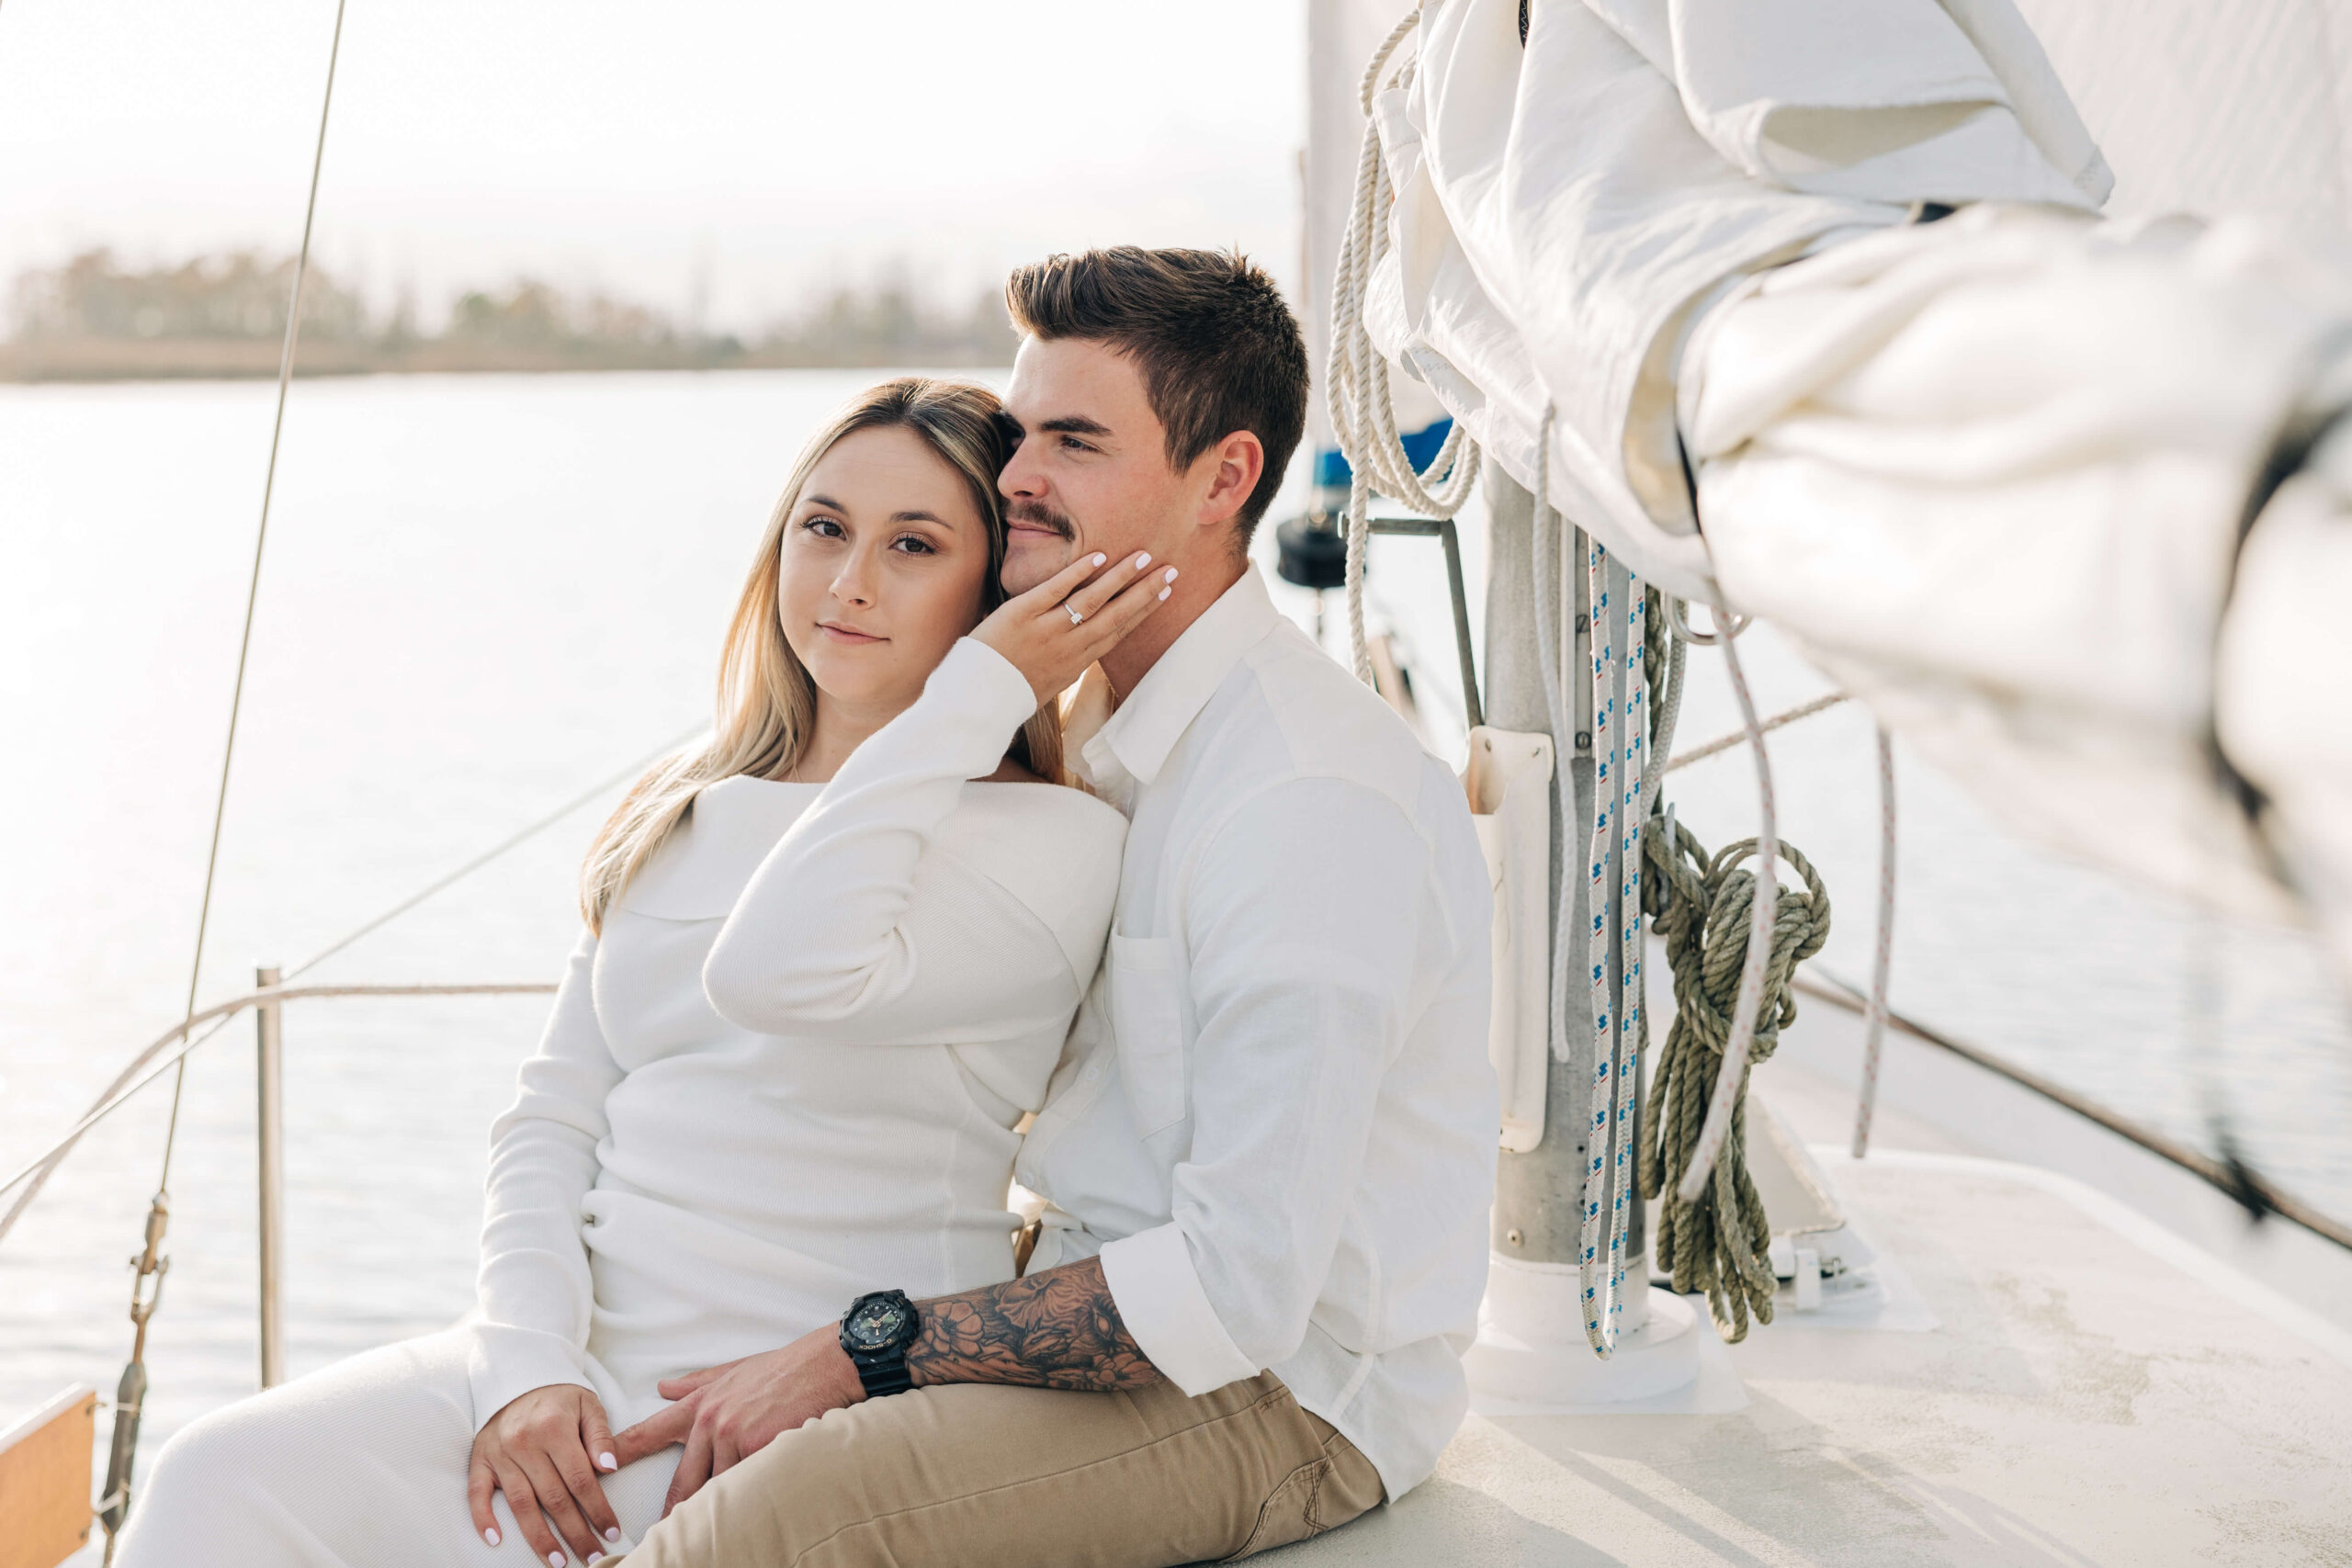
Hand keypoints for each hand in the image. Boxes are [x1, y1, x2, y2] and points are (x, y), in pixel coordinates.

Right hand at [468, 1383, 622, 1563]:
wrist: (517, 1376)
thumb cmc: (559, 1396)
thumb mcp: (588, 1405)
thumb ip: (600, 1437)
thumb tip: (610, 1469)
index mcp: (554, 1428)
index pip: (581, 1479)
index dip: (598, 1509)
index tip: (612, 1532)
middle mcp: (524, 1443)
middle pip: (553, 1498)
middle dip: (575, 1533)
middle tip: (592, 1558)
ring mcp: (499, 1453)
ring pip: (520, 1504)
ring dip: (538, 1537)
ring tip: (556, 1561)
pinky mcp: (480, 1460)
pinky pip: (477, 1493)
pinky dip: (483, 1518)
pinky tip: (495, 1541)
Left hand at [608, 1323, 866, 1516]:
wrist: (821, 1364)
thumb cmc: (782, 1368)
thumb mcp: (733, 1370)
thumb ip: (696, 1383)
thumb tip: (663, 1389)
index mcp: (699, 1403)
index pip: (650, 1431)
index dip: (622, 1451)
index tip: (599, 1469)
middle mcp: (709, 1420)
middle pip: (684, 1479)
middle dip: (676, 1509)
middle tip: (663, 1533)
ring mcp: (732, 1434)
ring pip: (717, 1485)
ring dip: (719, 1504)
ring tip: (715, 1528)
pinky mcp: (757, 1445)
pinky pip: (746, 1482)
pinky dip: (747, 1495)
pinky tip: (748, 1507)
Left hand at [973, 550, 1176, 703]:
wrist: (978, 697)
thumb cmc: (1011, 690)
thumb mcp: (1051, 682)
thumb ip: (1071, 661)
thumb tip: (1088, 646)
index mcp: (1078, 663)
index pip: (1120, 631)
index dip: (1145, 611)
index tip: (1165, 593)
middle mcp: (1070, 646)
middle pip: (1116, 615)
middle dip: (1145, 591)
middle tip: (1170, 570)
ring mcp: (1047, 629)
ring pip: (1092, 600)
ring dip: (1120, 577)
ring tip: (1142, 557)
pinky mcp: (1022, 614)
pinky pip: (1055, 590)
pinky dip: (1077, 573)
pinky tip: (1097, 556)